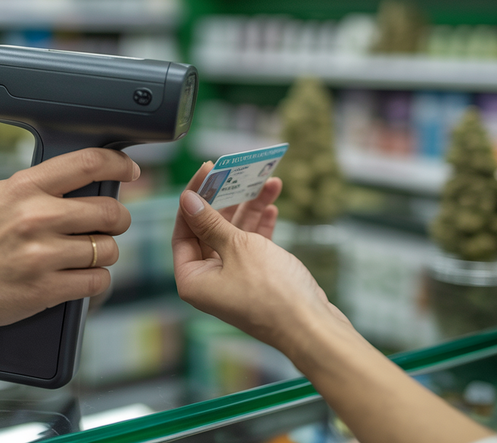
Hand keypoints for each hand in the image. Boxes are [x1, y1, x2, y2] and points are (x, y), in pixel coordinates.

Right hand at [0, 148, 138, 352]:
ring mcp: (41, 256)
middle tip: (111, 225)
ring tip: (88, 254)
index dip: (119, 164)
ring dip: (105, 254)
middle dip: (118, 220)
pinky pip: (97, 281)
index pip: (88, 163)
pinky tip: (82, 276)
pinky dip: (95, 280)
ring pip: (108, 250)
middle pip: (109, 211)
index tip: (130, 170)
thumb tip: (83, 180)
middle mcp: (36, 218)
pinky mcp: (44, 290)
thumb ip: (38, 187)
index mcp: (24, 187)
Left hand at [172, 164, 348, 358]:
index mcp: (192, 278)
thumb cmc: (271, 292)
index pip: (184, 228)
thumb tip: (187, 200)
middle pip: (209, 229)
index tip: (207, 171)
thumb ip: (210, 222)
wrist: (312, 326)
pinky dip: (261, 227)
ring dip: (250, 209)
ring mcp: (233, 280)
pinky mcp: (256, 279)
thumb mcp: (238, 248)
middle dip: (226, 200)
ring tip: (267, 183)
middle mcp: (208, 280)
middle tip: (236, 173)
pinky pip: (253, 247)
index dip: (194, 198)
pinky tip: (272, 206)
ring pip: (235, 235)